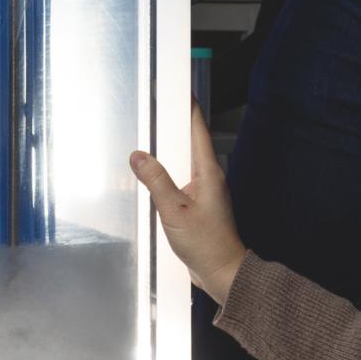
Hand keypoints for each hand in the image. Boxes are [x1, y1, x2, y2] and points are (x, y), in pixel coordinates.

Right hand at [129, 105, 247, 303]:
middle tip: (156, 104)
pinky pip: (180, 178)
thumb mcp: (174, 210)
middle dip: (174, 121)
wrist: (222, 273)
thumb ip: (155, 180)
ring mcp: (204, 190)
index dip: (188, 106)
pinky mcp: (197, 204)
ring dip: (168, 146)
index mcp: (208, 171)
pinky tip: (152, 174)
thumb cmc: (205, 243)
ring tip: (150, 132)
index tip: (178, 86)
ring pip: (184, 160)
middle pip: (190, 140)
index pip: (197, 129)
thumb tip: (138, 155)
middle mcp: (209, 176)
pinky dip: (166, 170)